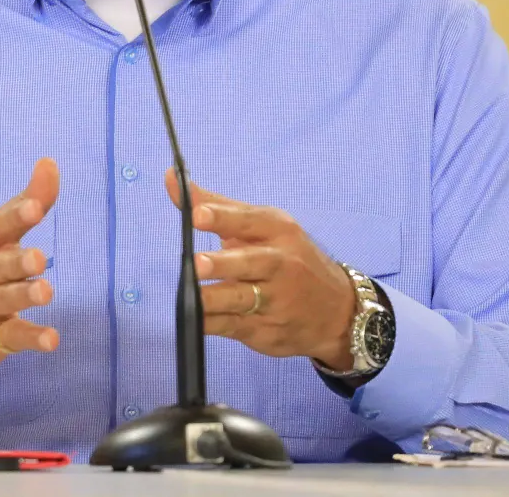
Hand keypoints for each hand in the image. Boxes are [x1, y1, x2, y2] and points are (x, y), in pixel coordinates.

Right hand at [0, 158, 60, 383]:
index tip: (33, 207)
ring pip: (1, 301)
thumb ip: (23, 203)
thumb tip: (50, 163)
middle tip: (37, 257)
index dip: (12, 217)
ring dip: (23, 296)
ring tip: (45, 291)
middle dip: (14, 262)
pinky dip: (31, 339)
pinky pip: (10, 339)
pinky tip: (51, 339)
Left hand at [166, 170, 355, 368]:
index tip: (198, 215)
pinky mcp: (265, 331)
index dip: (222, 218)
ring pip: (241, 299)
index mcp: (278, 230)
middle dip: (223, 264)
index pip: (248, 221)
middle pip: (250, 263)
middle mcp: (280, 264)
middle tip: (198, 263)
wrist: (337, 310)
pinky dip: (212, 324)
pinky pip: (233, 327)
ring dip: (215, 299)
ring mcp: (275, 300)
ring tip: (194, 298)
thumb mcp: (261, 226)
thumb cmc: (287, 257)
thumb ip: (214, 205)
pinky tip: (194, 321)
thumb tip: (171, 177)